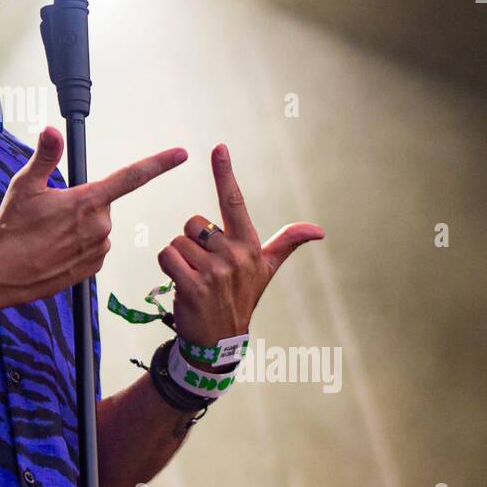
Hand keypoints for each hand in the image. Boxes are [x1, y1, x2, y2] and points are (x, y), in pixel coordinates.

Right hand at [0, 126, 186, 306]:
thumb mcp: (25, 185)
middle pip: (102, 203)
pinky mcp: (94, 268)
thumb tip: (52, 132)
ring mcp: (99, 248)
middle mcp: (100, 225)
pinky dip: (79, 246)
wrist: (4, 275)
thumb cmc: (12, 230)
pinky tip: (56, 251)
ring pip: (97, 227)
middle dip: (82, 204)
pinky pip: (94, 248)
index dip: (160, 162)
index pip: (133, 176)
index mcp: (88, 200)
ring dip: (79, 227)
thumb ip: (45, 156)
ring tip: (49, 236)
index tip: (181, 154)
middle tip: (51, 214)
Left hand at [157, 143, 323, 349]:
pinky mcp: (194, 285)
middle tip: (203, 266)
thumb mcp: (266, 270)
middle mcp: (234, 255)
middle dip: (191, 242)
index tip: (219, 147)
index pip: (235, 202)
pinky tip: (181, 284)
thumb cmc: (240, 297)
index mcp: (249, 245)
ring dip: (179, 258)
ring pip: (177, 241)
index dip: (225, 173)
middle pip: (192, 223)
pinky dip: (167, 267)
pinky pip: (167, 256)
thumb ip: (287, 243)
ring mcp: (215, 271)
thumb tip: (319, 230)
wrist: (219, 340)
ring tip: (193, 278)